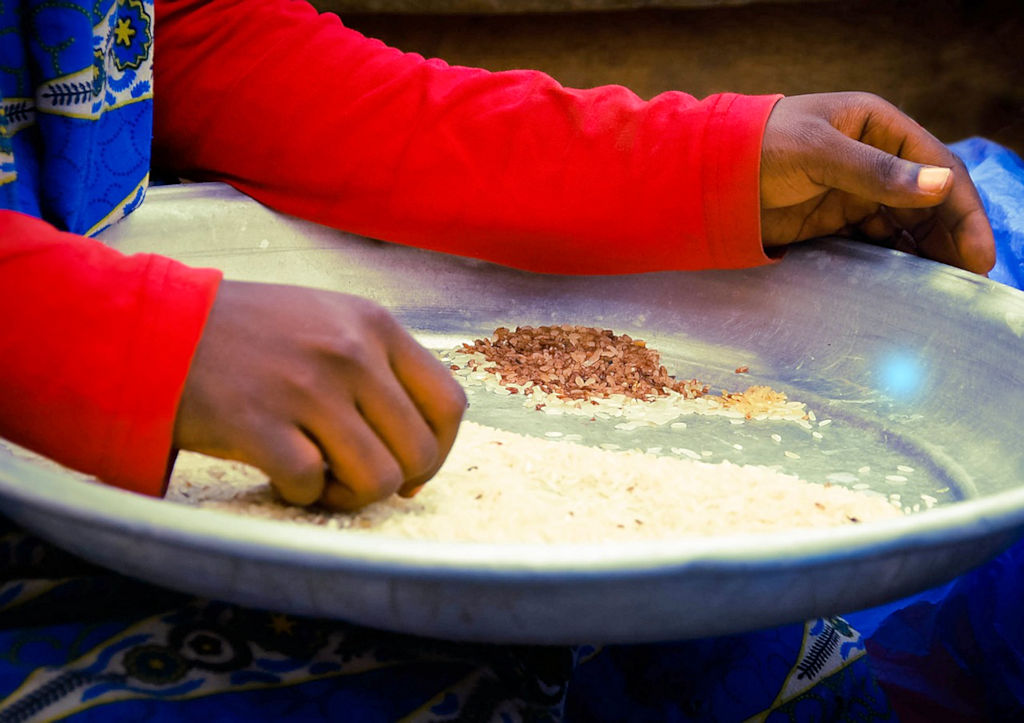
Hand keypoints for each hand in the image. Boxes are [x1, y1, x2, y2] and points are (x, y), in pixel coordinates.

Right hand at [173, 280, 465, 509]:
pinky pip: (310, 486)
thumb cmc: (255, 335)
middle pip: (419, 452)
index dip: (439, 449)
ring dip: (349, 495)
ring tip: (318, 478)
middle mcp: (350, 352)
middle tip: (354, 477)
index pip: (449, 404)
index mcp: (375, 326)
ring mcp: (306, 387)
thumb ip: (381, 370)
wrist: (163, 329)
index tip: (411, 467)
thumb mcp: (331, 322)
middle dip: (394, 481)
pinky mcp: (260, 422)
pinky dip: (299, 495)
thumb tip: (422, 446)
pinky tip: (278, 474)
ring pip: (377, 479)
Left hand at [760, 92, 994, 273]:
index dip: (961, 208)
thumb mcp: (818, 152)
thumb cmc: (758, 147)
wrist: (705, 176)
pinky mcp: (833, 220)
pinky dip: (893, 260)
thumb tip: (940, 186)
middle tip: (970, 275)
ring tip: (946, 284)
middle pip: (927, 199)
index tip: (978, 250)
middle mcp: (873, 157)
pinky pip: (874, 241)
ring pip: (904, 223)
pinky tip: (908, 281)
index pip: (936, 165)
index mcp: (877, 125)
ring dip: (927, 250)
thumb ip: (875, 171)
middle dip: (951, 235)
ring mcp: (853, 191)